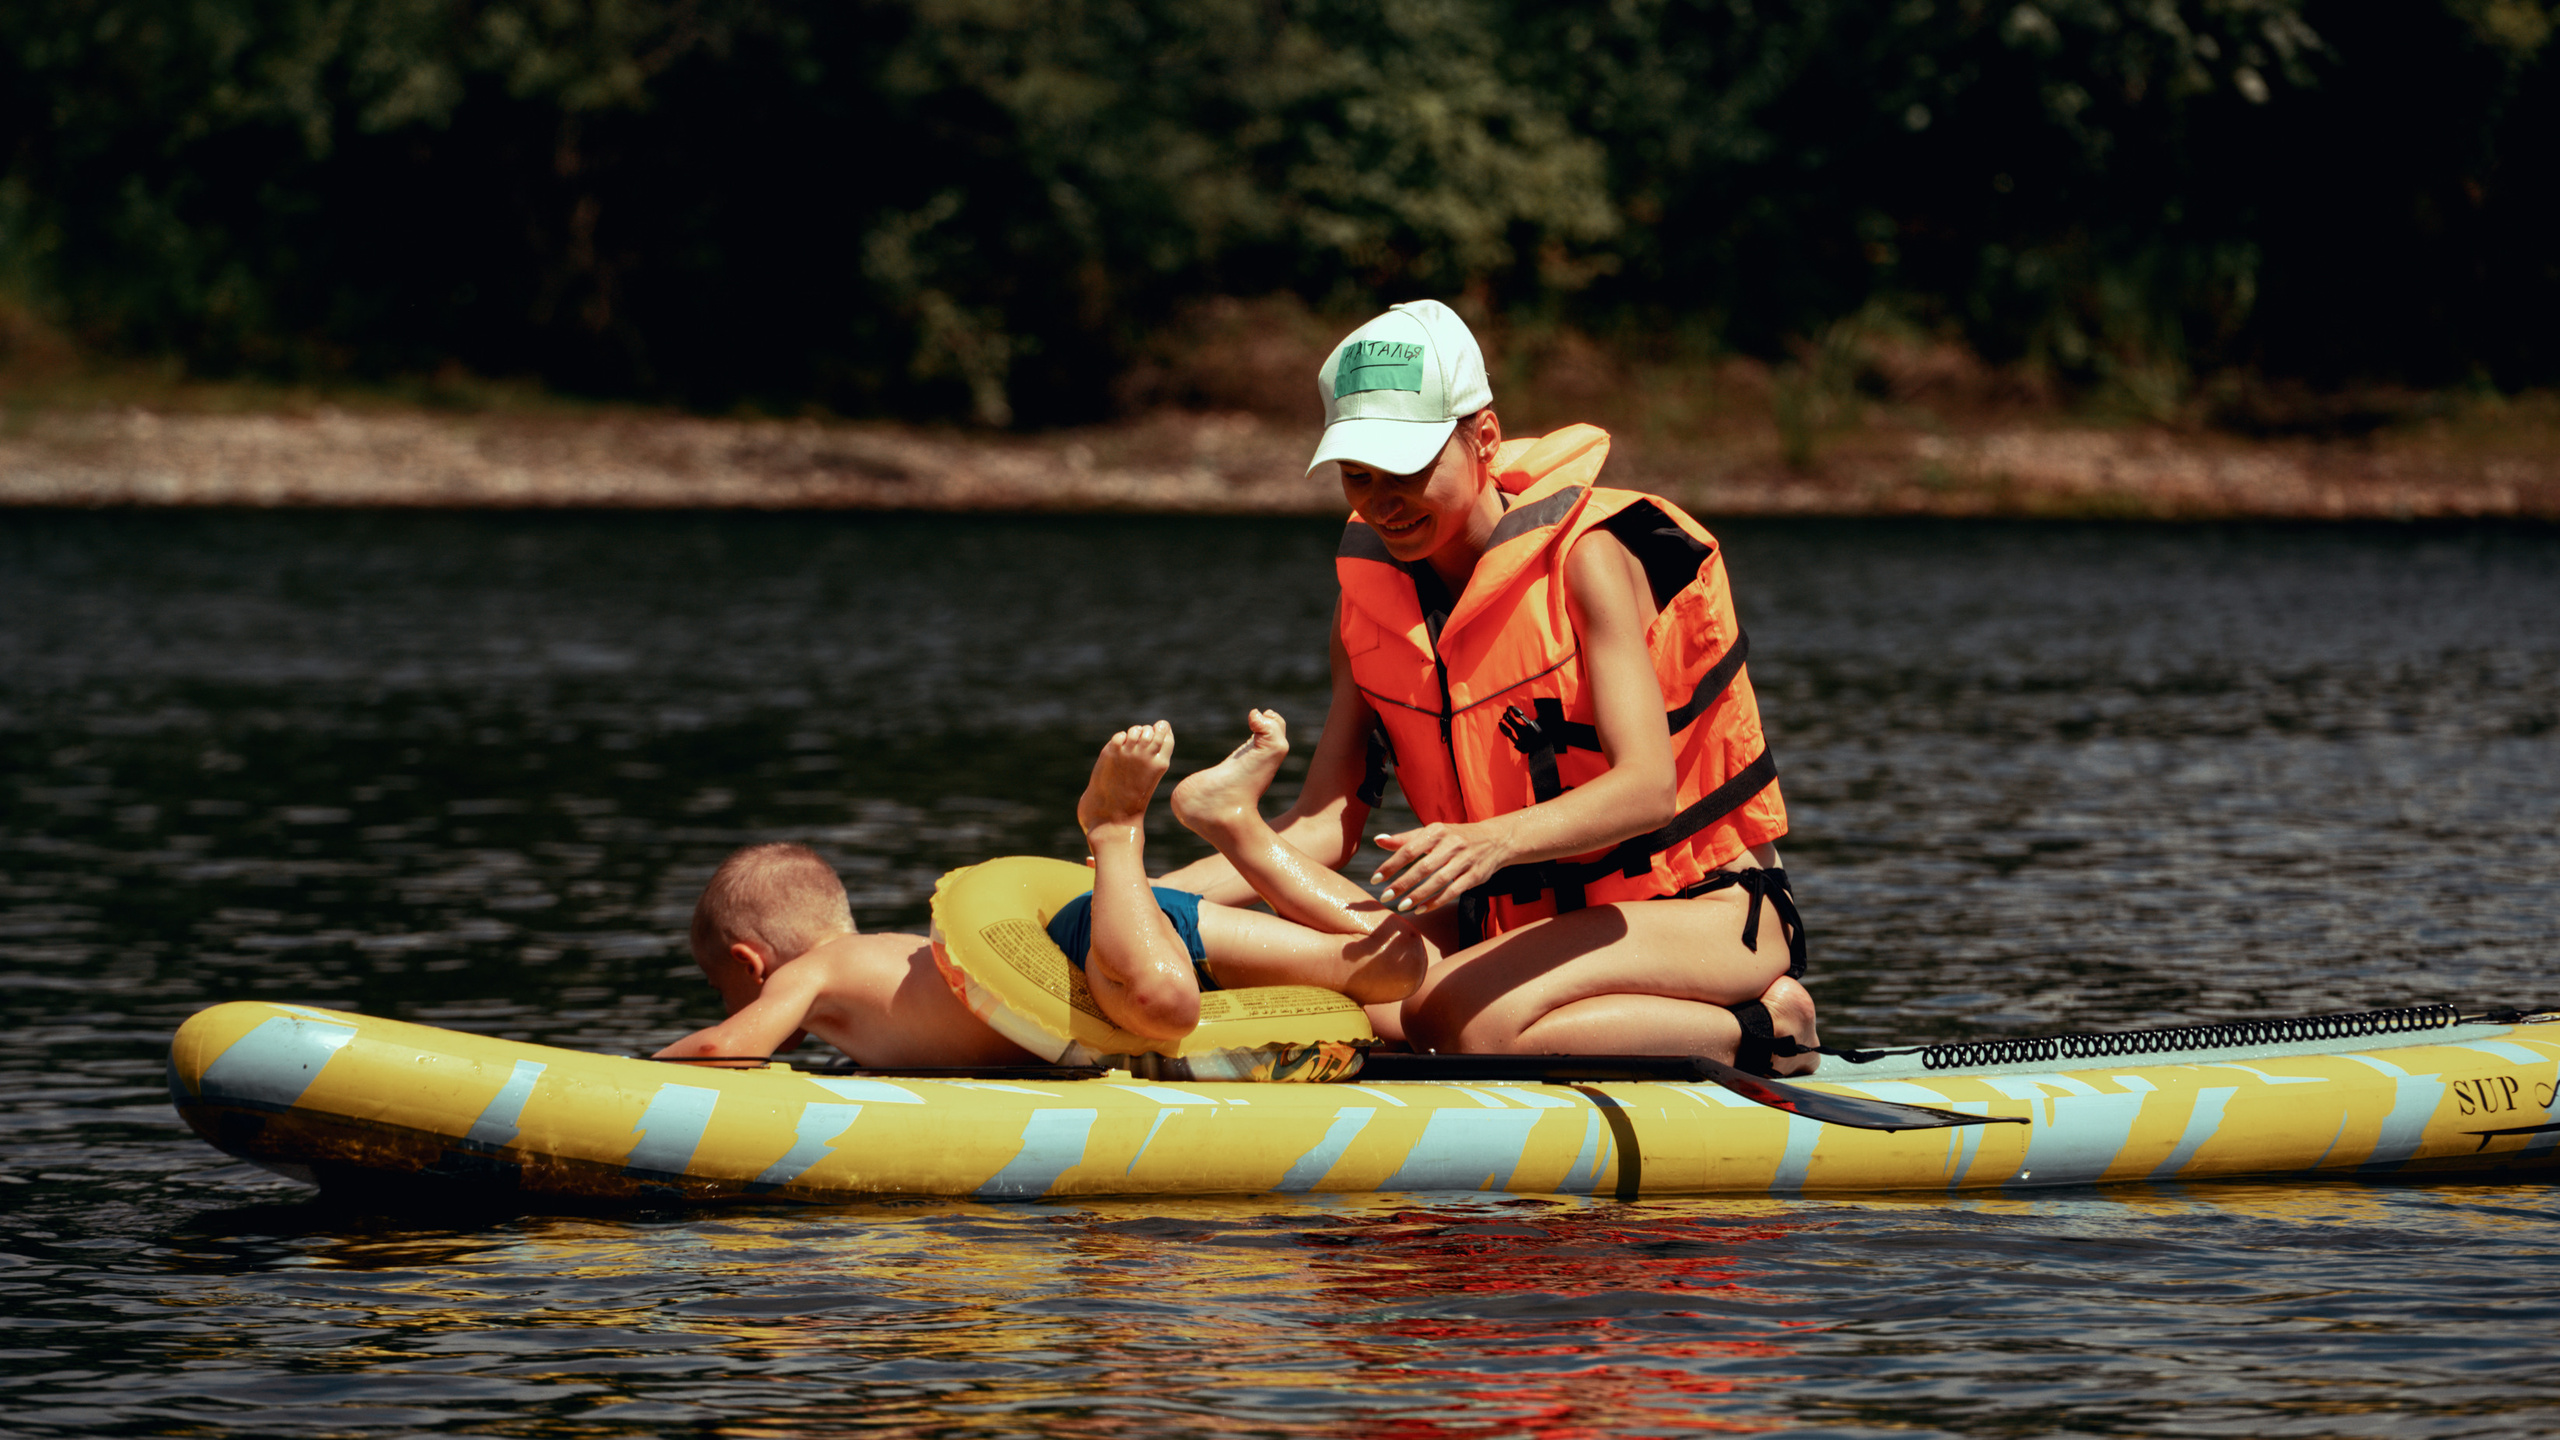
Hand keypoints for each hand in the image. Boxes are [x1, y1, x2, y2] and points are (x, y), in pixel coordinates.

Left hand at [1370, 820, 1513, 912]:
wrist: (1495, 839)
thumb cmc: (1454, 837)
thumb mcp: (1432, 833)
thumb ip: (1405, 839)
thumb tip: (1377, 840)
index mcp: (1436, 831)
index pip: (1408, 849)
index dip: (1390, 865)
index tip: (1375, 879)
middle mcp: (1451, 843)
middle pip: (1423, 867)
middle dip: (1402, 883)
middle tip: (1385, 897)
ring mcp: (1465, 859)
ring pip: (1438, 880)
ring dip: (1418, 895)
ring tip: (1401, 906)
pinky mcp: (1475, 875)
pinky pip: (1453, 890)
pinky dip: (1436, 901)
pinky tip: (1421, 909)